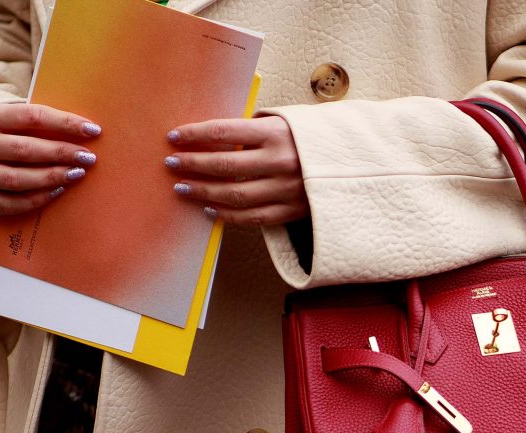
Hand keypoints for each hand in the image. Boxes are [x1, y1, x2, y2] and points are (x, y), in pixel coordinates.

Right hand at [0, 103, 100, 214]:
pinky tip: (58, 192)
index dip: (65, 123)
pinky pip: (12, 204)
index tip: (92, 130)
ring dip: (52, 178)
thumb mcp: (11, 122)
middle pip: (25, 150)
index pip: (32, 117)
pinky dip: (37, 200)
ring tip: (77, 174)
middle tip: (88, 157)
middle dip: (61, 153)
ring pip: (18, 179)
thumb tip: (82, 130)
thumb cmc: (2, 137)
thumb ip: (37, 124)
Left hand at [163, 115, 308, 226]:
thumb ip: (254, 128)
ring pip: (234, 195)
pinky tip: (209, 210)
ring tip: (183, 189)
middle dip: (193, 164)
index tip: (174, 137)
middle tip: (171, 164)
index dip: (195, 135)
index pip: (225, 132)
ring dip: (204, 193)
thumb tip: (216, 135)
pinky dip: (227, 216)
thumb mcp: (287, 122)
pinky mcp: (289, 211)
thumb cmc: (311, 140)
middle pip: (225, 165)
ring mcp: (285, 190)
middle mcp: (279, 162)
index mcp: (276, 133)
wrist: (353, 166)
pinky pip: (252, 217)